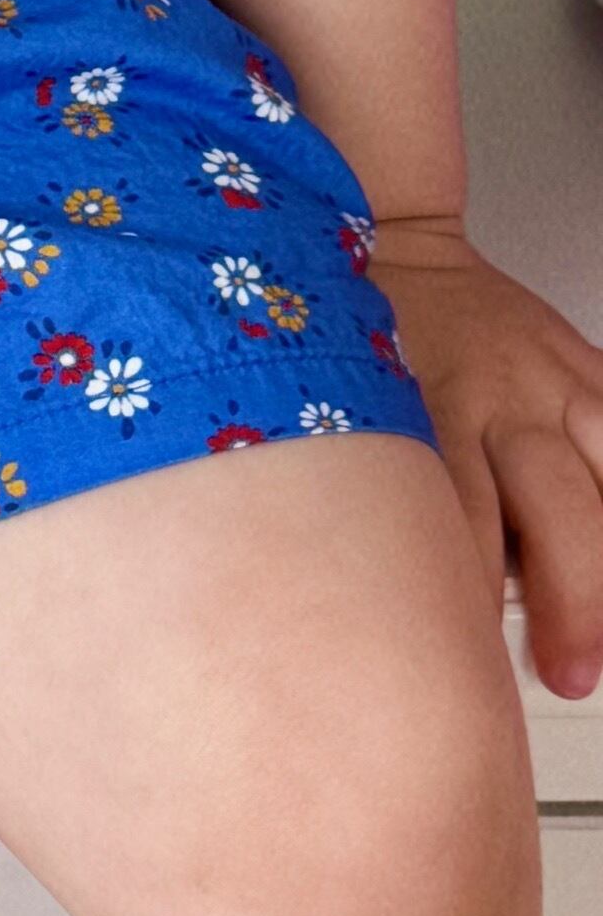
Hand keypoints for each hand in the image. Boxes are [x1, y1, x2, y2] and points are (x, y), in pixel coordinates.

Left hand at [368, 215, 602, 698]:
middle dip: (569, 602)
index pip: (452, 527)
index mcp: (420, 413)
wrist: (389, 243)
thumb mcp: (337, 420)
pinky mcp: (587, 367)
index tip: (469, 671)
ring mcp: (553, 382)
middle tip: (569, 672)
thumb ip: (371, 504)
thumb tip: (394, 603)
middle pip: (552, 513)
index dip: (463, 604)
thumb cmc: (354, 348)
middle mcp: (496, 398)